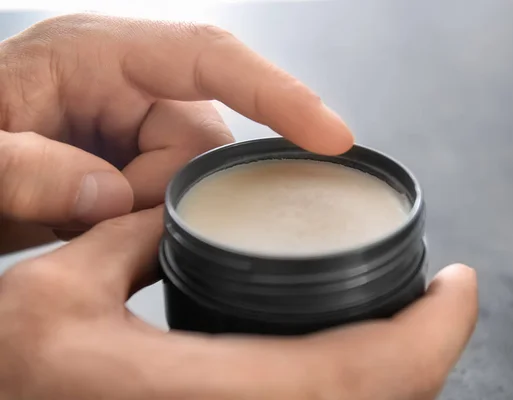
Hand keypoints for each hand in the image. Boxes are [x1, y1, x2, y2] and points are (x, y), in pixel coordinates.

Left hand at [0, 14, 352, 252]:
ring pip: (195, 176)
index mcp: (95, 53)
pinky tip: (99, 218)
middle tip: (91, 210)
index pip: (210, 58)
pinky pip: (176, 193)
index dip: (277, 93)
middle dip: (160, 191)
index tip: (333, 136)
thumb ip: (27, 170)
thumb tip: (111, 197)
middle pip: (205, 140)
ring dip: (148, 210)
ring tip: (83, 214)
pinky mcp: (138, 156)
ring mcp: (136, 120)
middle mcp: (127, 81)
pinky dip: (146, 218)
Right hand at [0, 208, 477, 399]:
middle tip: (445, 297)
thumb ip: (127, 237)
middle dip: (432, 351)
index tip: (460, 283)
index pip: (358, 374)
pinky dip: (363, 388)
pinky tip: (357, 356)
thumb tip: (168, 211)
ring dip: (404, 372)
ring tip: (414, 320)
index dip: (431, 333)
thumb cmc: (12, 367)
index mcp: (193, 393)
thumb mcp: (57, 289)